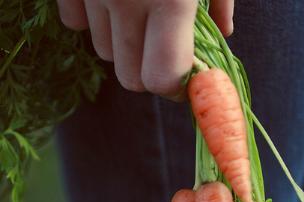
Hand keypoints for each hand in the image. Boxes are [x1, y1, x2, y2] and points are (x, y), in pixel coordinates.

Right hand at [57, 0, 234, 98]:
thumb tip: (225, 37)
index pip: (162, 79)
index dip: (176, 86)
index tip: (185, 79)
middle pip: (131, 78)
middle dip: (150, 75)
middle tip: (165, 50)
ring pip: (104, 53)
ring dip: (124, 48)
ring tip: (140, 16)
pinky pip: (74, 22)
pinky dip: (91, 20)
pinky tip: (110, 2)